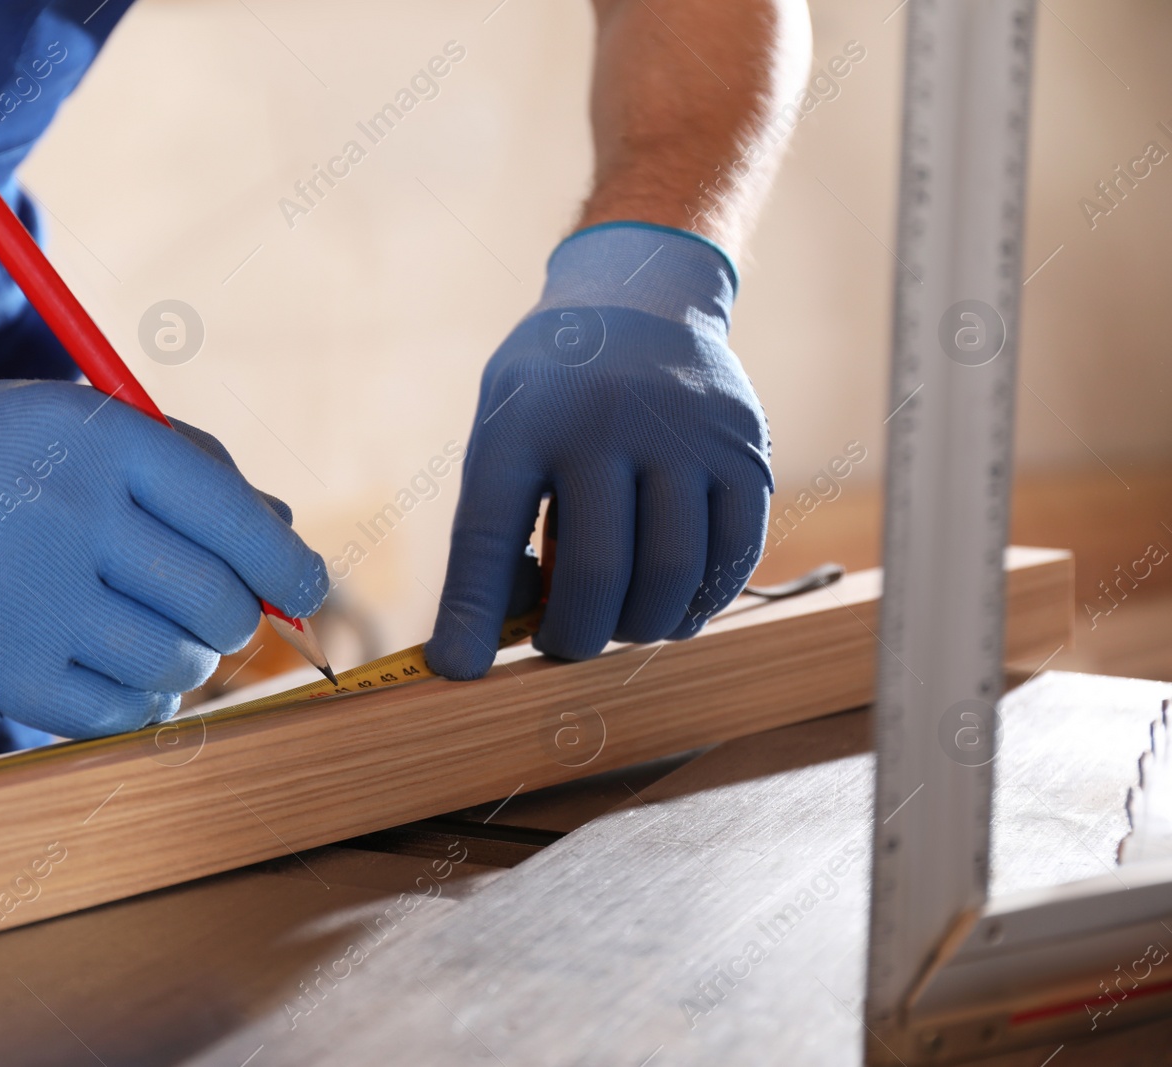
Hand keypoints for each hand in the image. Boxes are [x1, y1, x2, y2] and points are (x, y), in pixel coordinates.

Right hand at [0, 354, 327, 735]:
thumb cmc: (0, 458)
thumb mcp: (91, 426)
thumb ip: (196, 470)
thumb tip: (288, 536)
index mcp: (107, 443)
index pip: (239, 523)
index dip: (291, 570)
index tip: (305, 592)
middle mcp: (71, 516)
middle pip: (217, 603)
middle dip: (232, 617)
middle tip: (213, 614)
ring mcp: (29, 597)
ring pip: (175, 663)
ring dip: (186, 660)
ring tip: (156, 636)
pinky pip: (118, 712)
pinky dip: (139, 700)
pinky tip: (120, 670)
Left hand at [426, 223, 771, 679]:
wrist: (643, 294)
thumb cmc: (554, 386)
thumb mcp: (503, 428)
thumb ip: (495, 527)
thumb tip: (487, 641)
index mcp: (524, 419)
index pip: (486, 536)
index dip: (471, 616)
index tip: (461, 671)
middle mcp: (606, 422)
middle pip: (593, 574)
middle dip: (573, 636)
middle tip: (562, 643)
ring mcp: (685, 434)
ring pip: (669, 576)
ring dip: (638, 627)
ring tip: (616, 621)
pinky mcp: (744, 450)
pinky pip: (730, 557)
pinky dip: (698, 603)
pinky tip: (671, 604)